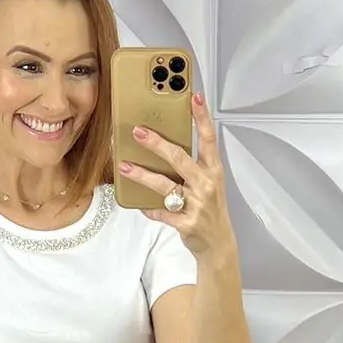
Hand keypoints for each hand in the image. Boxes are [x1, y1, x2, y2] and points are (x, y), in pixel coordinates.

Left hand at [119, 91, 234, 262]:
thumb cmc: (210, 210)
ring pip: (165, 185)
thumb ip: (192, 167)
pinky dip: (149, 208)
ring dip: (142, 175)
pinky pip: (161, 212)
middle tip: (138, 132)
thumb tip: (164, 148)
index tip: (194, 98)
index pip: (209, 139)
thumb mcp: (209, 184)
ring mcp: (197, 204)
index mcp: (213, 171)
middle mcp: (206, 184)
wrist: (219, 244)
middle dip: (157, 144)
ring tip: (124, 166)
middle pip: (180, 158)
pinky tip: (139, 204)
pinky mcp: (186, 223)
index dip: (202, 117)